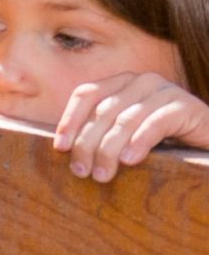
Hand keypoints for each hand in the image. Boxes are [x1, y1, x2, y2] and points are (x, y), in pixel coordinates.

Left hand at [49, 72, 208, 181]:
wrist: (207, 142)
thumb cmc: (166, 142)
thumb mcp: (129, 135)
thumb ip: (104, 133)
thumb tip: (65, 150)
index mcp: (122, 83)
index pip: (86, 94)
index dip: (70, 119)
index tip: (60, 147)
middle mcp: (141, 81)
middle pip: (103, 110)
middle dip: (88, 143)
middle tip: (81, 171)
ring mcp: (165, 91)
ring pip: (125, 119)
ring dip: (109, 149)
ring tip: (102, 174)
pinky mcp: (186, 106)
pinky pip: (155, 123)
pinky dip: (139, 142)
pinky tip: (130, 161)